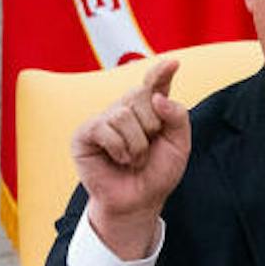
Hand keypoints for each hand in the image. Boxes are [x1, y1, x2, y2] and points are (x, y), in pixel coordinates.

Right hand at [70, 57, 190, 259]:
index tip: (173, 63)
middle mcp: (124, 108)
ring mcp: (103, 119)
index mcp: (149, 108)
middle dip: (152, 127)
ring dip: (137, 145)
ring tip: (134, 159)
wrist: (139, 201)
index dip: (161, 72)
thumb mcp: (179, 146)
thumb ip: (178, 117)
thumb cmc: (157, 173)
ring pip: (124, 115)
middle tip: (147, 149)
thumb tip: (157, 97)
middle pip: (142, 95)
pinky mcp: (85, 132)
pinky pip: (105, 128)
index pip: (154, 83)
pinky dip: (119, 148)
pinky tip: (119, 159)